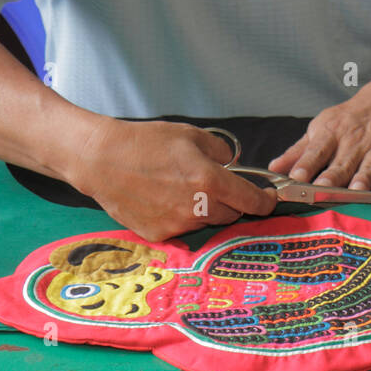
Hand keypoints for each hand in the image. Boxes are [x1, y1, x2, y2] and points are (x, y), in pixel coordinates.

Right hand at [68, 119, 277, 240]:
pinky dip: (181, 217)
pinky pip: (182, 228)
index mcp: (209, 181)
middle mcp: (196, 208)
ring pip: (206, 222)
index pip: (251, 201)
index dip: (265, 201)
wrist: (101, 160)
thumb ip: (220, 151)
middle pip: (231, 214)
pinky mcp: (158, 234)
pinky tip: (164, 199)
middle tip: (214, 186)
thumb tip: (233, 165)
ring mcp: (176, 224)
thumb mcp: (191, 135)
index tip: (269, 199)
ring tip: (181, 189)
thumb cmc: (146, 143)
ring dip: (205, 210)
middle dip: (230, 202)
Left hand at [268, 81, 370, 198]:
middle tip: (321, 188)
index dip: (306, 163)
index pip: (316, 150)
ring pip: (370, 167)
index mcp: (332, 134)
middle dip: (332, 176)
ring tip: (357, 190)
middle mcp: (355, 142)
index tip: (295, 176)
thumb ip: (299, 152)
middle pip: (342, 162)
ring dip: (364, 178)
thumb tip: (273, 169)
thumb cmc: (350, 119)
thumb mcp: (322, 128)